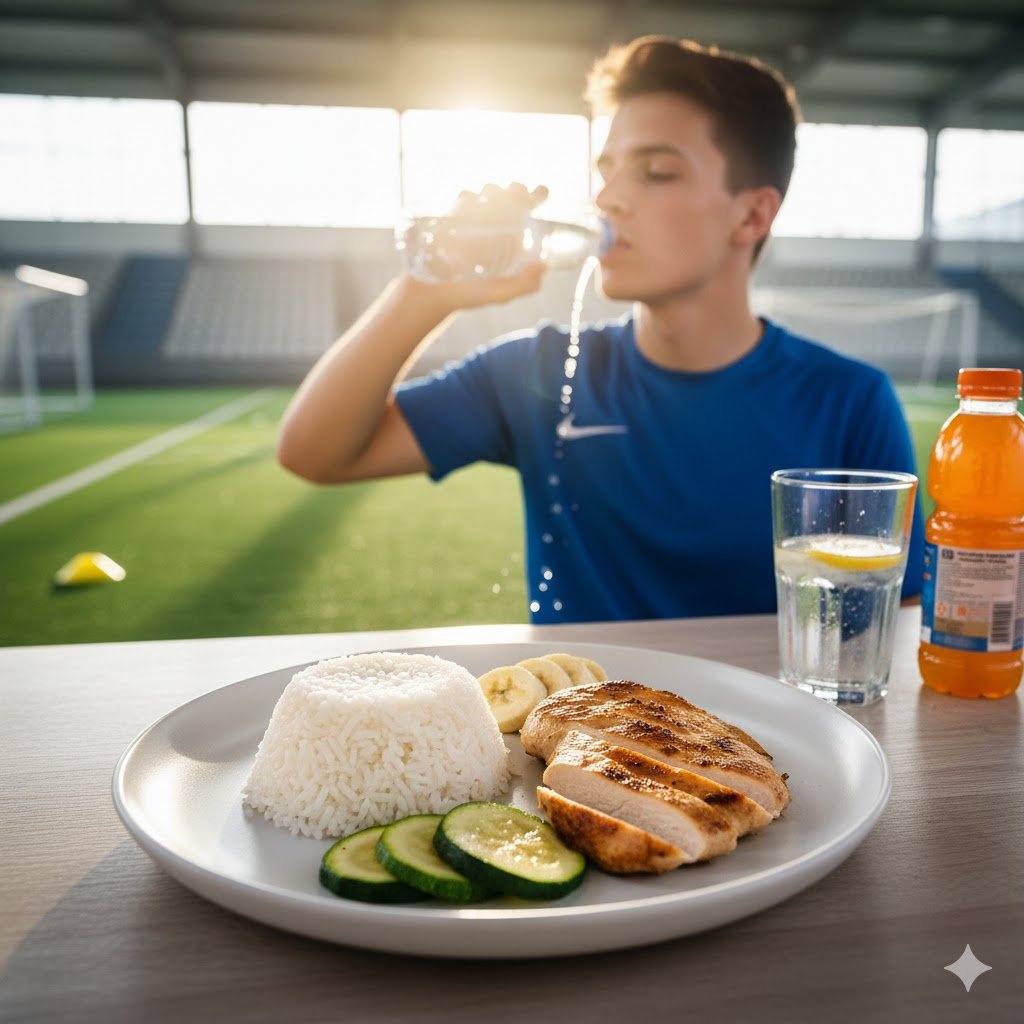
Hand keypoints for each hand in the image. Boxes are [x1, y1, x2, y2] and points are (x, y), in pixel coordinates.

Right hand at [399, 182, 549, 310]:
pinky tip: (466, 207)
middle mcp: (493, 225)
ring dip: (491, 191)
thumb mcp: (499, 294)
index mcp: (511, 238)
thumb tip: (544, 265)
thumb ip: (524, 285)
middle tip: (513, 196)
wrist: (431, 294)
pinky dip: (466, 198)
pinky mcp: (452, 216)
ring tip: (488, 203)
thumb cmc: (467, 296)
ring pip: (486, 192)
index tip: (539, 192)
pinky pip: (461, 198)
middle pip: (509, 195)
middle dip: (514, 189)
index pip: (528, 210)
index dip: (537, 195)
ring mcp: (472, 218)